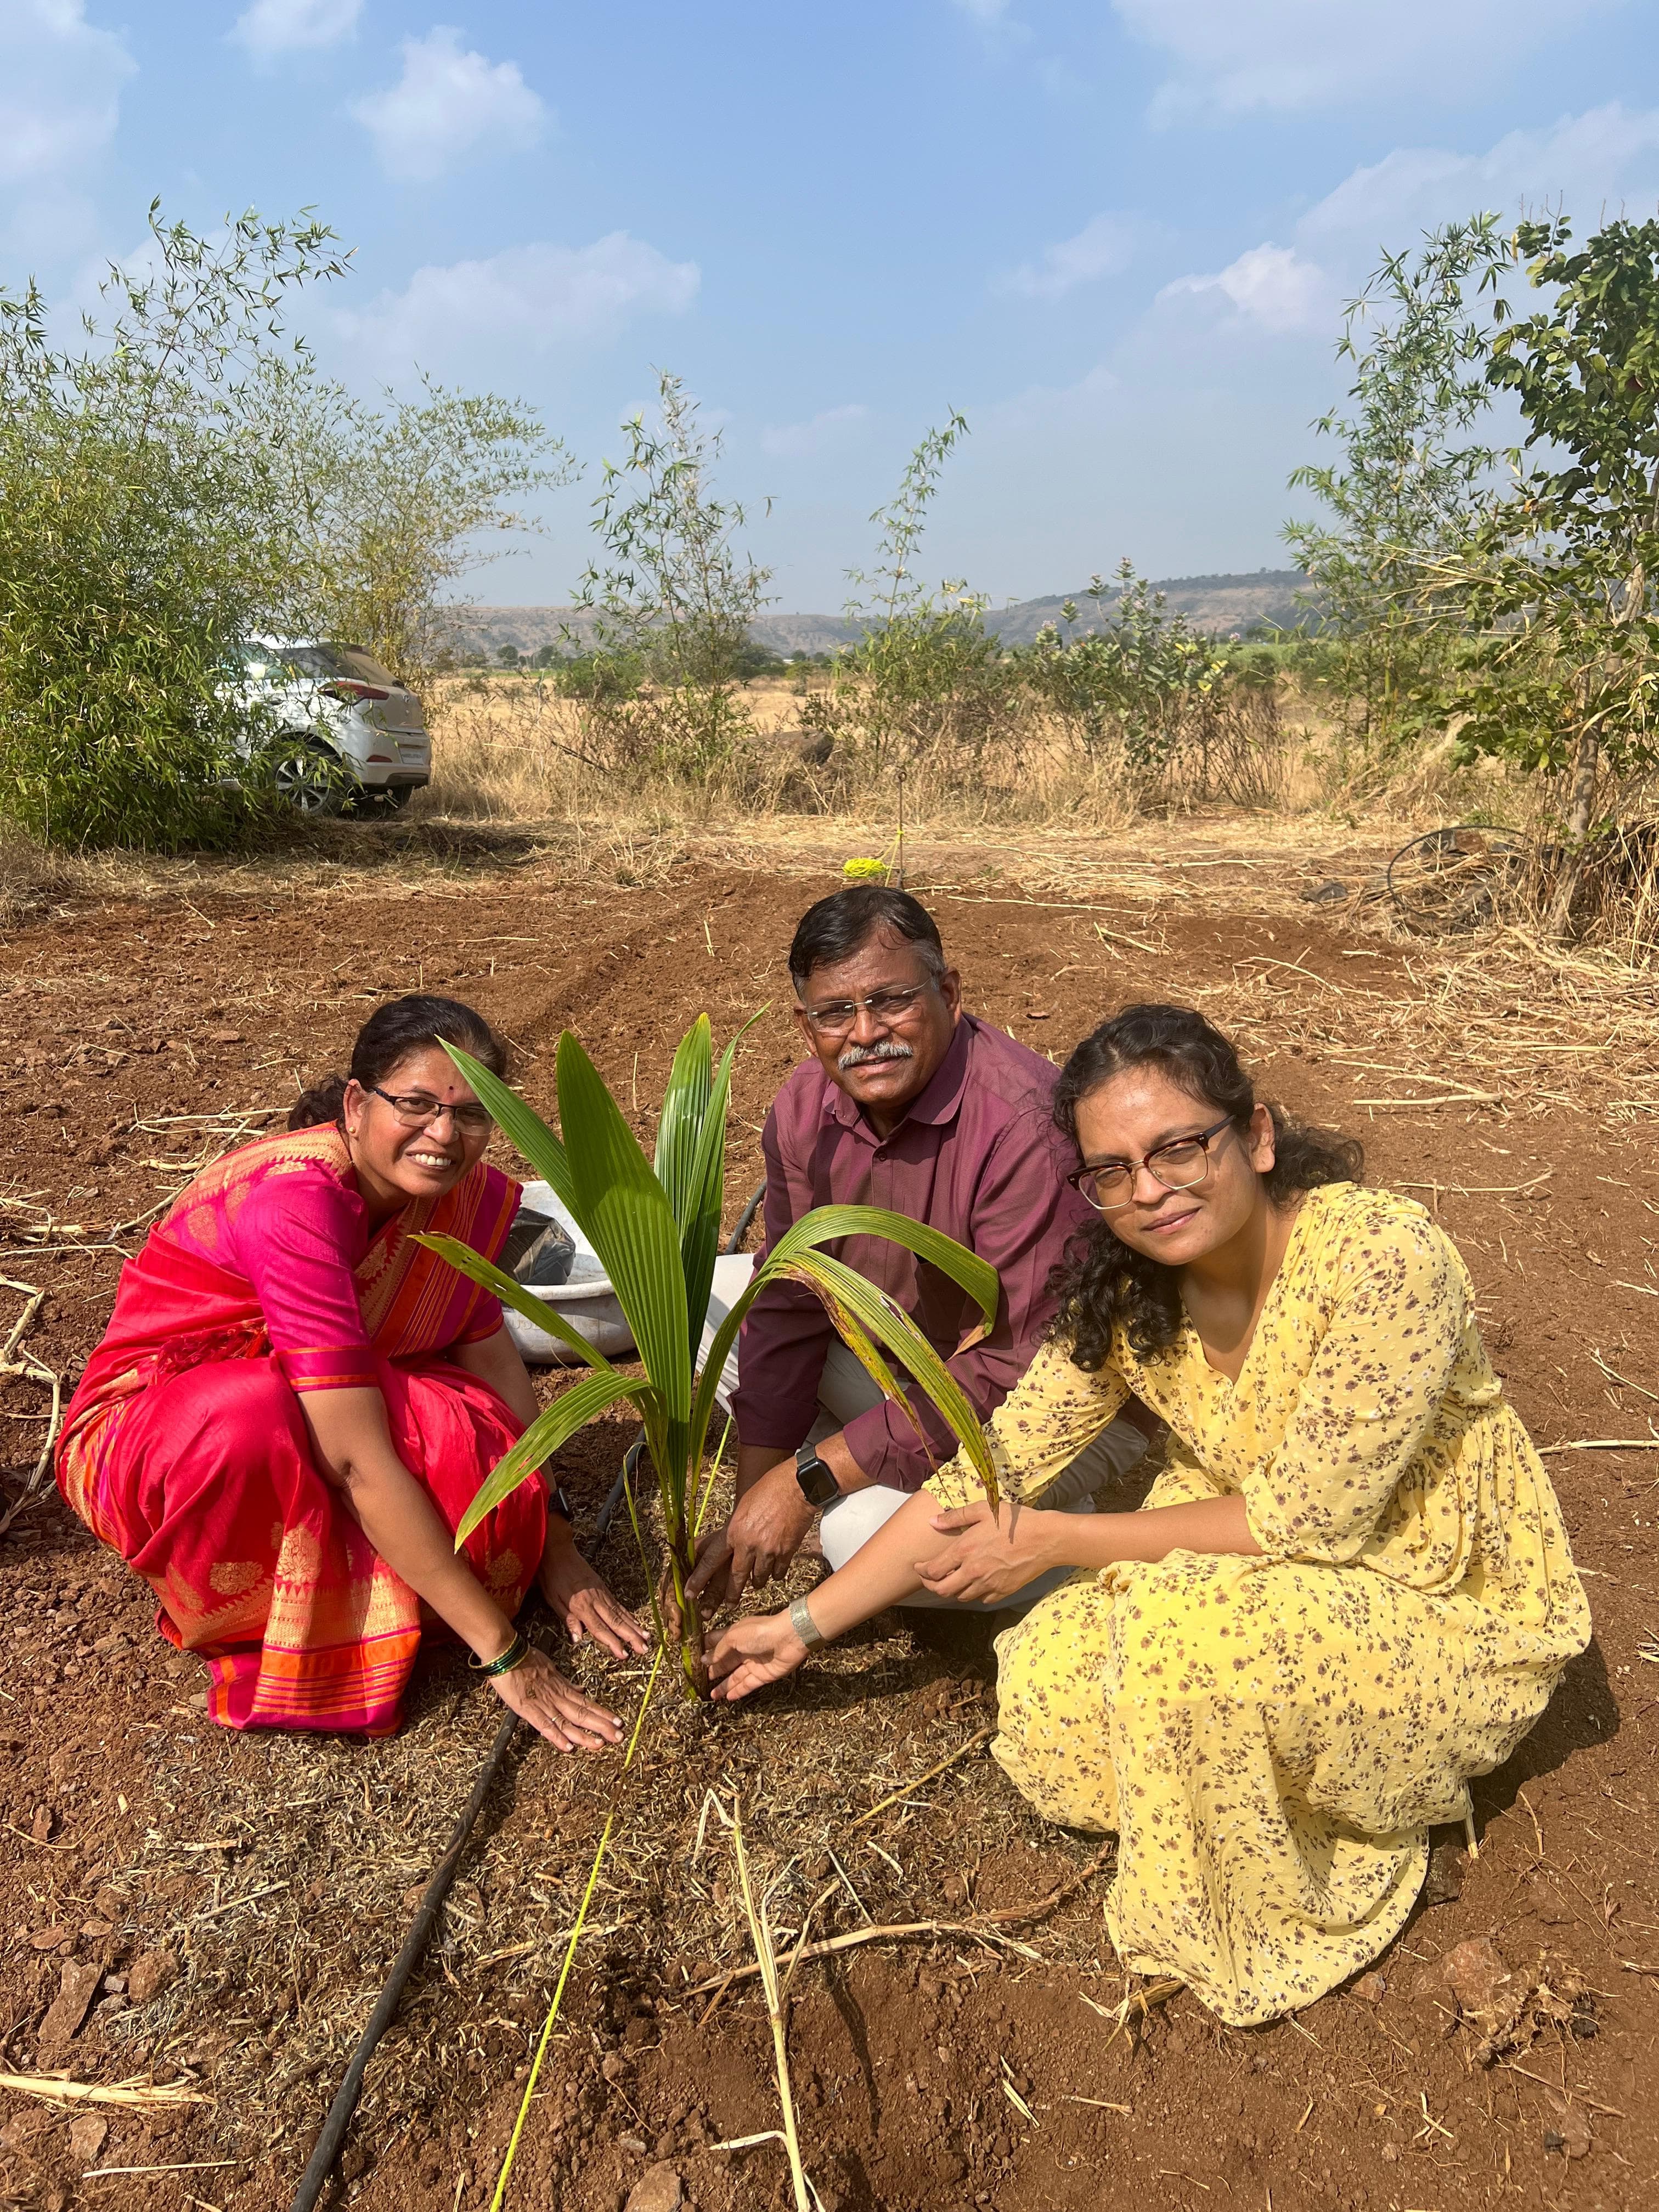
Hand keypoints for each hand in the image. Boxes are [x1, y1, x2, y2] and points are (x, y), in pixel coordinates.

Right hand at [489, 1646, 622, 1750]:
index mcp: (562, 1688)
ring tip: (601, 1744)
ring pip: (568, 1722)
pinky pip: (545, 1725)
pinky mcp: (529, 1709)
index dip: (603, 1714)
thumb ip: (566, 1683)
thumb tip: (581, 1691)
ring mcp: (544, 1704)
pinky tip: (568, 1747)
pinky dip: (557, 1737)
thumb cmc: (527, 1659)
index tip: (618, 1722)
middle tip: (619, 1737)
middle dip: (602, 1726)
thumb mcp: (552, 1669)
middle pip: (583, 1715)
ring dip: (585, 1735)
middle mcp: (557, 1698)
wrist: (508, 1653)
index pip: (587, 1704)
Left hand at [538, 1531, 649, 1658]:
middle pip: (616, 1622)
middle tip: (644, 1650)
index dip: (613, 1643)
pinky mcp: (603, 1587)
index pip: (600, 1628)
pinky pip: (618, 1604)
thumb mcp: (553, 1600)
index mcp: (582, 1606)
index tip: (624, 1655)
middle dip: (631, 1637)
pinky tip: (635, 1621)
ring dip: (634, 1627)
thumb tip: (578, 1639)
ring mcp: (602, 1593)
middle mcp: (596, 1600)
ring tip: (647, 1638)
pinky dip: (628, 1614)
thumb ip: (568, 1619)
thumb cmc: (552, 1577)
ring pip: (621, 1613)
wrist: (559, 1551)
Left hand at [684, 1460, 815, 1611]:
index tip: (690, 1594)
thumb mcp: (742, 1507)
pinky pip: (777, 1573)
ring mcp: (768, 1550)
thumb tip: (723, 1543)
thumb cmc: (768, 1490)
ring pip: (758, 1578)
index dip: (699, 1580)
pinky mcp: (786, 1552)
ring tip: (757, 1581)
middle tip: (727, 1606)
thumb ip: (733, 1528)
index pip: (711, 1561)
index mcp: (733, 1531)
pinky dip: (775, 1574)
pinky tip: (775, 1570)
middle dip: (730, 1595)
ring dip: (756, 1581)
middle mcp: (748, 1544)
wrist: (797, 1487)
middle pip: (736, 1578)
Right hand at [707, 1612, 808, 1703]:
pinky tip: (727, 1697)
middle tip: (700, 1681)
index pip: (717, 1642)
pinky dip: (738, 1691)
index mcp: (736, 1634)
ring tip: (711, 1695)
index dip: (707, 1649)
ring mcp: (754, 1663)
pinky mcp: (763, 1675)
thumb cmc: (759, 1632)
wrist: (789, 1638)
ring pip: (735, 1676)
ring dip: (723, 1685)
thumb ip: (719, 1650)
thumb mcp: (733, 1636)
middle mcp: (744, 1649)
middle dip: (714, 1671)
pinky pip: (747, 1684)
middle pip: (726, 1662)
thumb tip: (705, 1660)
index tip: (694, 1659)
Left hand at [914, 1498, 1058, 1606]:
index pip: (934, 1570)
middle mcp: (973, 1572)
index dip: (921, 1571)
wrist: (1045, 1539)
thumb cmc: (1014, 1521)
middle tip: (929, 1579)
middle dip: (932, 1585)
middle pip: (943, 1590)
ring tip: (953, 1579)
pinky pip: (981, 1599)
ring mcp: (988, 1584)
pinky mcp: (1002, 1592)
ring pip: (961, 1596)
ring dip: (953, 1589)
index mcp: (965, 1551)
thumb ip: (955, 1517)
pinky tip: (976, 1583)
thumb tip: (932, 1522)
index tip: (918, 1567)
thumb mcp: (983, 1510)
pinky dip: (974, 1593)